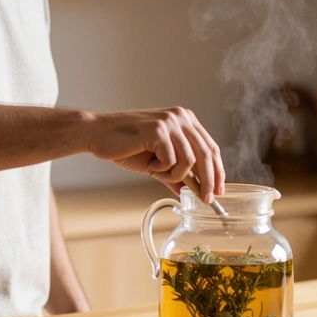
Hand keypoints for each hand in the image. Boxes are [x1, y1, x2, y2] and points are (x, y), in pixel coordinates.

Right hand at [87, 107, 225, 201]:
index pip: (211, 147)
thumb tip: (193, 192)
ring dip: (174, 174)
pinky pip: (171, 160)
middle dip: (208, 180)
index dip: (218, 171)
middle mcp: (181, 117)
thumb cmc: (125, 146)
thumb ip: (176, 174)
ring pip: (189, 160)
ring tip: (157, 171)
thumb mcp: (156, 162)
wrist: (98, 134)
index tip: (219, 190)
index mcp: (185, 120)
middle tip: (206, 199)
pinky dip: (161, 168)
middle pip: (207, 154)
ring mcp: (170, 121)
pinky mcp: (158, 130)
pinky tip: (148, 162)